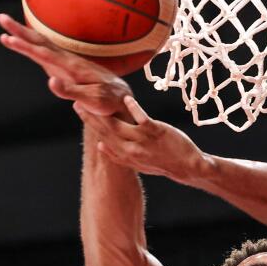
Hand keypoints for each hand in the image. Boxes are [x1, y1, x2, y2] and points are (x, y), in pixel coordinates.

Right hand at [0, 13, 131, 116]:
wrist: (121, 97)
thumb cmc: (108, 101)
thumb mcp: (92, 101)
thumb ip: (71, 91)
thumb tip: (51, 81)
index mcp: (73, 68)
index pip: (45, 54)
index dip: (26, 47)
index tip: (8, 38)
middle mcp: (69, 61)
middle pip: (40, 43)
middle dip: (20, 31)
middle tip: (1, 18)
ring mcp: (66, 63)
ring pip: (42, 45)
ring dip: (24, 35)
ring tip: (5, 27)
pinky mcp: (65, 67)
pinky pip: (46, 52)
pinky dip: (33, 44)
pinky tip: (24, 39)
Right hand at [75, 97, 202, 180]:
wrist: (188, 167)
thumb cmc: (163, 164)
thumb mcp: (138, 164)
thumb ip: (118, 155)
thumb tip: (100, 145)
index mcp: (126, 156)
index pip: (102, 138)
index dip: (90, 124)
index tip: (79, 110)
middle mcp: (131, 149)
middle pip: (106, 131)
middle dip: (91, 117)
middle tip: (78, 102)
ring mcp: (143, 140)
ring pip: (118, 125)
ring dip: (105, 112)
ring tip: (95, 99)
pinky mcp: (156, 131)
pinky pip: (141, 118)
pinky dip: (133, 108)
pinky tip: (126, 98)